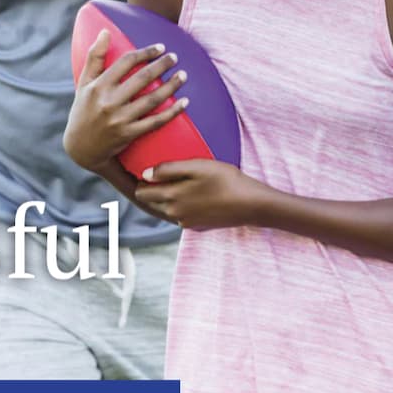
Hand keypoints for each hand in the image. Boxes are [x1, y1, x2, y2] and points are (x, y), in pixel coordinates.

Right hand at [64, 30, 187, 172]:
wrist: (81, 148)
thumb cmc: (83, 110)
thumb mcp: (84, 83)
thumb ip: (94, 57)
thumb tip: (105, 32)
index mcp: (98, 86)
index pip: (125, 62)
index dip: (145, 53)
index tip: (160, 47)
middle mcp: (108, 102)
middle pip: (141, 78)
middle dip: (161, 65)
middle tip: (175, 57)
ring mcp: (119, 119)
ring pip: (151, 99)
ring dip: (171, 86)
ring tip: (183, 75)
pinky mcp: (128, 134)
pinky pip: (155, 122)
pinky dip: (172, 112)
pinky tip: (185, 102)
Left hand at [134, 158, 257, 229]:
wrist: (251, 204)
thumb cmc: (225, 181)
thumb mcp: (196, 167)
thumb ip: (168, 170)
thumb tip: (144, 174)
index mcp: (171, 198)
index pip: (141, 192)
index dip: (141, 179)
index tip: (147, 167)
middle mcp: (174, 213)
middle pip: (151, 201)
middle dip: (152, 188)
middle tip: (164, 171)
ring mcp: (185, 221)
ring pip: (165, 207)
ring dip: (167, 196)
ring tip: (181, 180)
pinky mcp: (196, 225)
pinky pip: (179, 213)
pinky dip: (181, 203)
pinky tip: (194, 192)